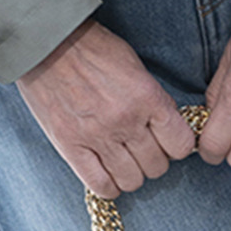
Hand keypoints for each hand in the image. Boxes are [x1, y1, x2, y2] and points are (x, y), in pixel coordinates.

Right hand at [16, 19, 196, 198]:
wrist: (49, 43)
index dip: (177, 145)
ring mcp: (98, 137)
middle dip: (154, 158)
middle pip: (158, 166)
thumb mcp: (134, 64)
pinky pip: (101, 186)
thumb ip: (153, 97)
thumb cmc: (94, 48)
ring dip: (132, 173)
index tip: (169, 141)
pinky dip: (109, 184)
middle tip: (142, 146)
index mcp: (146, 96)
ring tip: (124, 158)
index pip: (181, 144)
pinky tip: (107, 170)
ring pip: (132, 181)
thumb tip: (168, 124)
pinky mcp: (72, 148)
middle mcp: (126, 120)